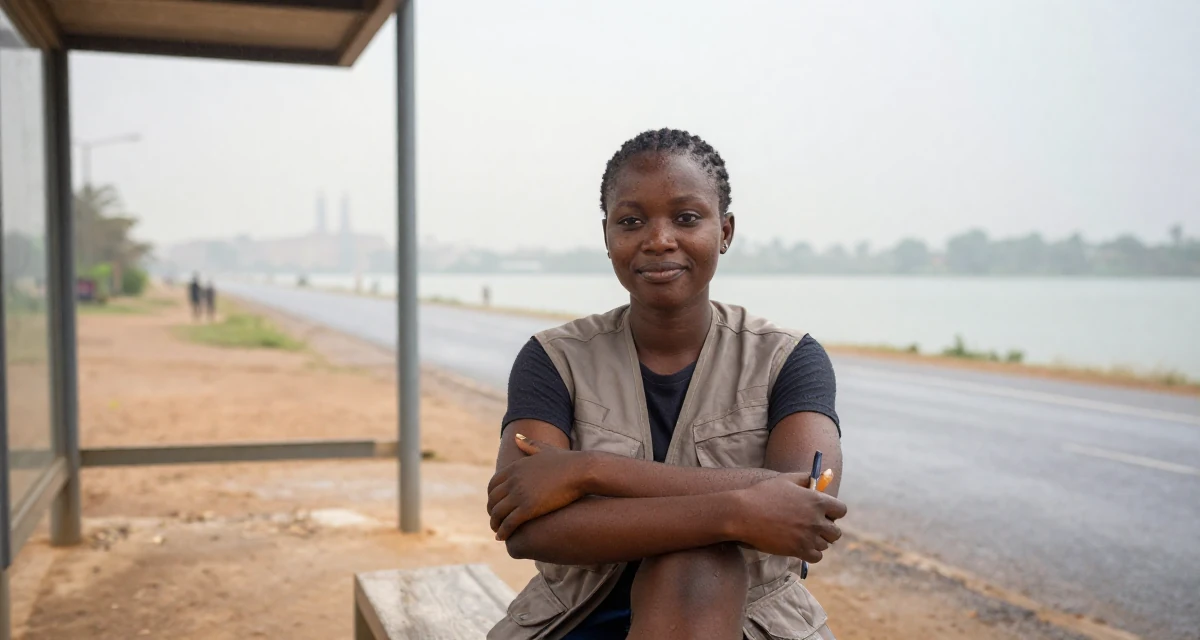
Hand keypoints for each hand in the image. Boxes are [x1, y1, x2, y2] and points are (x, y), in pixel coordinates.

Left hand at [487, 434, 587, 540]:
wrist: (581, 471)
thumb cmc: (568, 461)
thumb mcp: (545, 450)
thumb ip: (529, 445)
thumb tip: (516, 436)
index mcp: (515, 467)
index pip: (493, 485)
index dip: (491, 497)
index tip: (495, 505)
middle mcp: (513, 480)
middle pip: (493, 500)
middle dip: (492, 512)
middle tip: (495, 521)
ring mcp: (519, 494)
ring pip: (498, 513)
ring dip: (495, 524)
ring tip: (498, 532)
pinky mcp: (528, 508)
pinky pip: (509, 523)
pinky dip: (503, 531)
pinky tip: (503, 537)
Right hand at [732, 475, 846, 562]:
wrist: (744, 514)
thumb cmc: (763, 494)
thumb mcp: (786, 479)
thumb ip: (806, 478)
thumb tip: (822, 476)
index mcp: (817, 500)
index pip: (841, 511)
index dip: (833, 512)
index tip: (824, 514)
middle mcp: (816, 520)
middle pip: (836, 532)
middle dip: (827, 530)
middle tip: (812, 527)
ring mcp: (808, 537)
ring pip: (825, 545)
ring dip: (817, 541)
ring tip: (803, 536)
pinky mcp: (799, 551)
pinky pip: (816, 557)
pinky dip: (811, 553)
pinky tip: (800, 546)